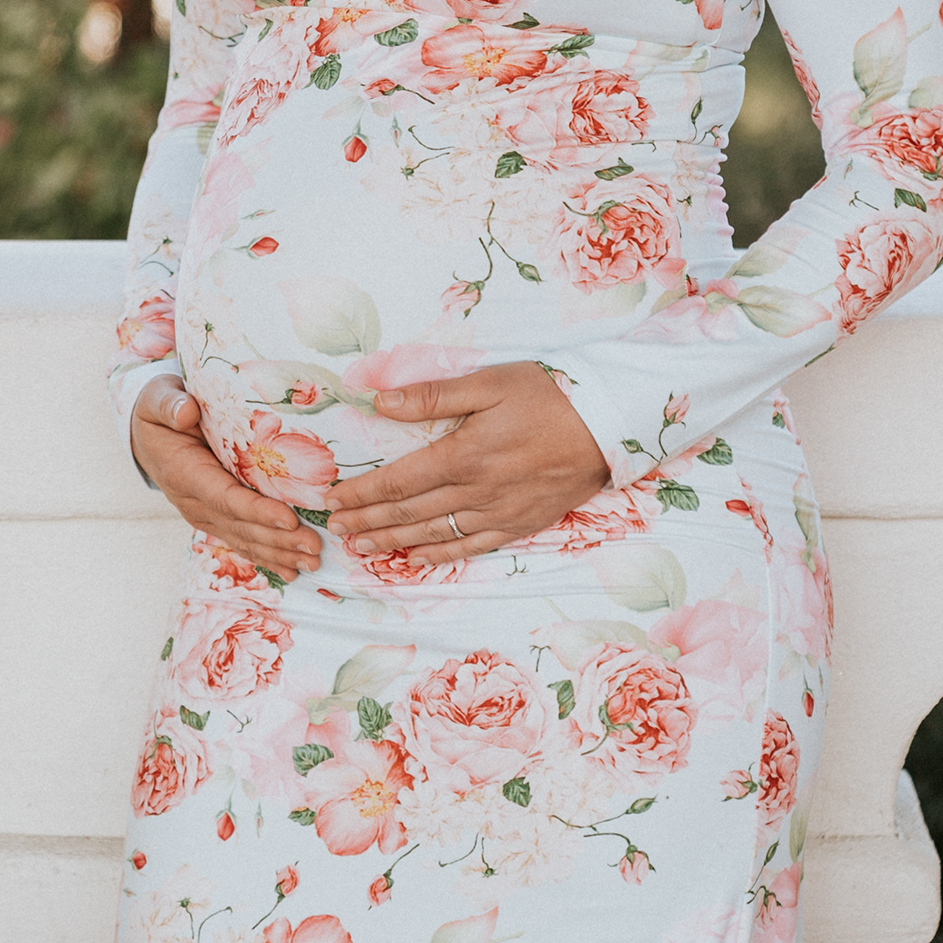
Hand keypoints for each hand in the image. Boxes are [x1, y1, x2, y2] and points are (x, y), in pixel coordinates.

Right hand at [131, 379, 318, 583]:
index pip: (225, 497)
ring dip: (279, 553)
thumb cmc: (160, 410)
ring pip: (244, 539)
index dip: (257, 511)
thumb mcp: (158, 399)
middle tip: (314, 547)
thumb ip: (170, 405)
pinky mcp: (214, 518)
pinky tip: (291, 570)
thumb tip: (186, 413)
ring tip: (312, 562)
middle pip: (241, 526)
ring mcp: (204, 514)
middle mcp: (194, 501)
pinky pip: (242, 540)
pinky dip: (267, 556)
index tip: (289, 519)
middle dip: (279, 539)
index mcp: (184, 473)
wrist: (146, 434)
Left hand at [327, 361, 609, 564]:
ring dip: (393, 541)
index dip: (363, 493)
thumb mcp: (491, 383)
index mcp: (463, 455)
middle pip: (409, 513)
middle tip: (336, 528)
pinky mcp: (519, 524)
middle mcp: (476, 491)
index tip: (334, 498)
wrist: (609, 426)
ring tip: (362, 546)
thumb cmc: (549, 396)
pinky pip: (471, 547)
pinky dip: (439, 556)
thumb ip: (434, 396)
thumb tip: (382, 401)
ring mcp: (498, 513)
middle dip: (368, 521)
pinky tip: (416, 559)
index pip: (398, 481)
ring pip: (434, 534)